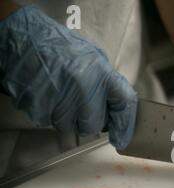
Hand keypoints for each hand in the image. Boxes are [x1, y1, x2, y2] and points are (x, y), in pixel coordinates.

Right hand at [0, 5, 136, 149]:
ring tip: (59, 95)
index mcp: (102, 72)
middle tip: (78, 104)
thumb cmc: (59, 47)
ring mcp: (61, 98)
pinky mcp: (39, 107)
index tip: (121, 139)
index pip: (124, 104)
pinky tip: (46, 95)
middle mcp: (84, 86)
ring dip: (66, 118)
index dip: (125, 125)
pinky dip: (47, 114)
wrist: (22, 37)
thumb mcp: (93, 58)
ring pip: (70, 128)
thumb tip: (116, 109)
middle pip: (94, 125)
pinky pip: (48, 123)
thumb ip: (107, 84)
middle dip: (87, 121)